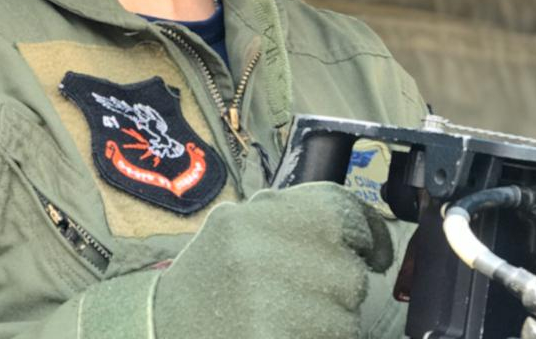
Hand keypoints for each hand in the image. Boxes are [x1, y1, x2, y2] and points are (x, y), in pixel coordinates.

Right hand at [152, 182, 393, 338]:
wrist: (160, 330)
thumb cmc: (210, 285)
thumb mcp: (241, 233)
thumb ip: (295, 225)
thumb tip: (369, 237)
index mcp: (258, 212)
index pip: (341, 209)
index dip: (368, 233)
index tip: (375, 254)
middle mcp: (263, 245)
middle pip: (348, 270)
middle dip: (338, 292)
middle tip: (299, 302)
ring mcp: (268, 296)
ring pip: (346, 316)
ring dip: (329, 326)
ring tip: (284, 322)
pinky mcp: (274, 337)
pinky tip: (280, 336)